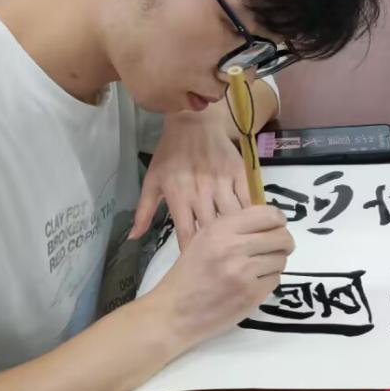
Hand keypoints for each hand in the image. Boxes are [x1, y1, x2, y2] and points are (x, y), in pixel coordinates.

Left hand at [131, 110, 250, 249]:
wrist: (193, 122)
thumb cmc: (170, 153)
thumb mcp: (152, 180)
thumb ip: (144, 211)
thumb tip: (133, 238)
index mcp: (178, 196)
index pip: (187, 234)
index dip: (193, 253)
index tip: (199, 268)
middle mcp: (200, 191)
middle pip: (213, 229)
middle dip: (219, 248)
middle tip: (224, 263)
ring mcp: (221, 182)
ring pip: (234, 217)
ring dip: (239, 234)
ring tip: (242, 250)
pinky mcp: (239, 173)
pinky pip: (249, 199)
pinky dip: (253, 215)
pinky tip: (256, 228)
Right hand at [150, 206, 293, 346]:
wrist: (174, 312)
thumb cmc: (188, 274)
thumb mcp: (203, 239)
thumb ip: (233, 227)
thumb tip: (270, 221)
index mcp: (221, 228)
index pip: (268, 214)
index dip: (278, 221)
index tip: (276, 227)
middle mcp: (233, 247)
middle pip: (282, 237)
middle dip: (284, 243)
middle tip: (276, 249)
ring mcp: (244, 272)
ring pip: (281, 259)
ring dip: (275, 263)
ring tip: (258, 269)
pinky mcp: (251, 295)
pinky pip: (275, 280)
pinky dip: (268, 281)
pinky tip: (252, 284)